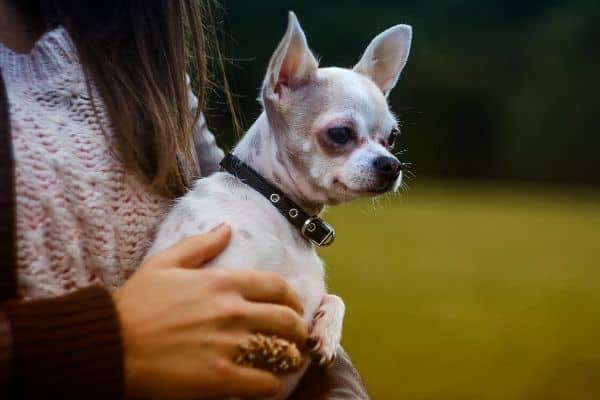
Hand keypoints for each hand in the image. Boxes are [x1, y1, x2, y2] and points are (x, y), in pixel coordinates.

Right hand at [113, 224, 307, 398]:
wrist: (109, 345)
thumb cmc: (135, 304)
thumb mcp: (164, 264)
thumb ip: (200, 245)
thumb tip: (227, 228)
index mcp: (223, 283)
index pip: (277, 287)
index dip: (293, 299)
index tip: (293, 308)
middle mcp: (233, 311)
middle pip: (287, 320)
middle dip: (298, 330)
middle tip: (296, 339)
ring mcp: (229, 345)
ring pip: (282, 352)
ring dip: (290, 359)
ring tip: (287, 362)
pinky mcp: (219, 378)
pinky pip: (263, 384)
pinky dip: (271, 385)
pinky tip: (266, 383)